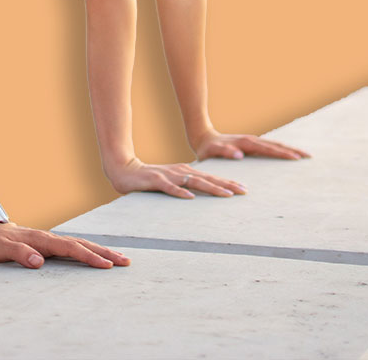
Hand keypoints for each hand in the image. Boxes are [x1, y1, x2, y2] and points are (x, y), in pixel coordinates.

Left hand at [0, 222, 129, 268]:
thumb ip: (18, 254)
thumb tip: (39, 262)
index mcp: (39, 241)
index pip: (69, 249)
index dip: (88, 257)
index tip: (106, 265)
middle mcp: (46, 239)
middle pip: (80, 244)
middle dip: (103, 253)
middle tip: (125, 261)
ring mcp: (46, 241)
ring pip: (78, 244)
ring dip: (98, 250)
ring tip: (117, 258)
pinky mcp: (44, 244)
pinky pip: (70, 247)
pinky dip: (86, 250)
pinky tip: (93, 255)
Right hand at [106, 157, 246, 198]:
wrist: (123, 169)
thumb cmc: (148, 179)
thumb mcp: (171, 182)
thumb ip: (184, 186)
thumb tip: (200, 196)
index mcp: (185, 172)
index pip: (210, 177)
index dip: (227, 183)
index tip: (244, 189)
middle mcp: (180, 171)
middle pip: (207, 178)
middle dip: (226, 185)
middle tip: (244, 191)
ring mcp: (168, 176)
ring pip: (193, 182)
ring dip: (210, 188)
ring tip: (226, 194)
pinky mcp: (155, 181)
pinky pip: (170, 187)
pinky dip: (180, 192)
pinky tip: (190, 197)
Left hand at [193, 130, 310, 161]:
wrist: (203, 138)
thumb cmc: (207, 149)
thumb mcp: (212, 152)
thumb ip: (224, 152)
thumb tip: (240, 154)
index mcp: (245, 143)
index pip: (268, 148)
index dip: (282, 153)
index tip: (296, 158)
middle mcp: (251, 140)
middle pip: (276, 145)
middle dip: (293, 150)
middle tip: (309, 156)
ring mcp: (252, 142)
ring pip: (275, 145)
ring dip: (289, 149)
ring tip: (305, 155)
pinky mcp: (251, 145)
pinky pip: (270, 147)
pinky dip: (281, 150)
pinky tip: (289, 155)